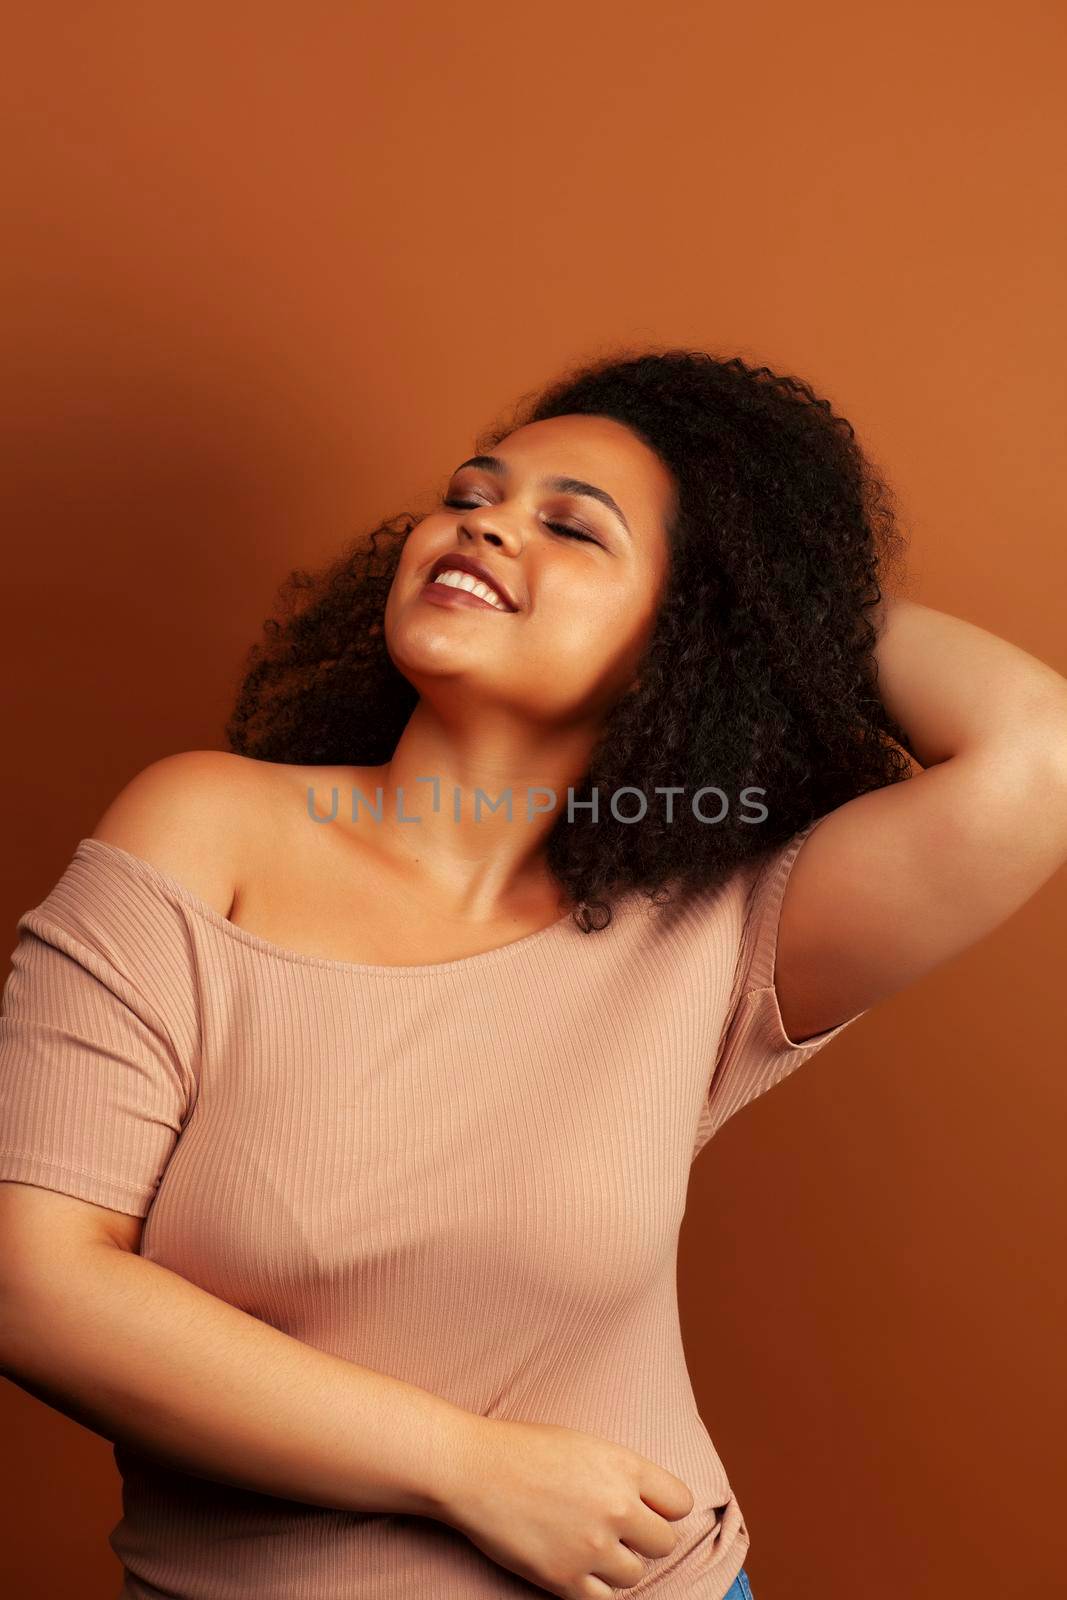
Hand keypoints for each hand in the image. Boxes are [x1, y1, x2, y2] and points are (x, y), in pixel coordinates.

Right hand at [438, 1413, 694, 1597]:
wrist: (473, 1470)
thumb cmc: (523, 1449)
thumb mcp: (584, 1444)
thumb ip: (621, 1474)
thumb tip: (648, 1503)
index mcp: (623, 1466)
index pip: (680, 1503)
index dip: (664, 1509)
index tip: (647, 1510)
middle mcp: (616, 1507)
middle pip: (663, 1543)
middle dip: (644, 1540)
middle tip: (617, 1532)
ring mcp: (592, 1546)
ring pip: (635, 1575)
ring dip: (617, 1566)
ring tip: (589, 1547)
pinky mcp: (565, 1579)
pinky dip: (594, 1589)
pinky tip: (577, 1569)